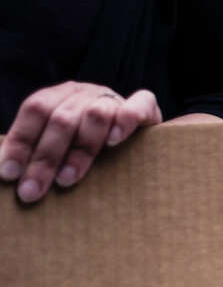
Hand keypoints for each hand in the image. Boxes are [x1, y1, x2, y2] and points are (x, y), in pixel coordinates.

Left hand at [0, 81, 160, 202]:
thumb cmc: (79, 149)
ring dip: (80, 150)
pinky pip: (139, 103)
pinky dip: (126, 120)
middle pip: (62, 119)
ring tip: (68, 179)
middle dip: (45, 159)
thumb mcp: (52, 146)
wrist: (125, 134)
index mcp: (58, 97)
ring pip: (96, 114)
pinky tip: (114, 141)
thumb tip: (6, 176)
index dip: (20, 141)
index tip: (9, 174)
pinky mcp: (146, 106)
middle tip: (32, 192)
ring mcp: (113, 98)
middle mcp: (84, 94)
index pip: (35, 109)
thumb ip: (32, 154)